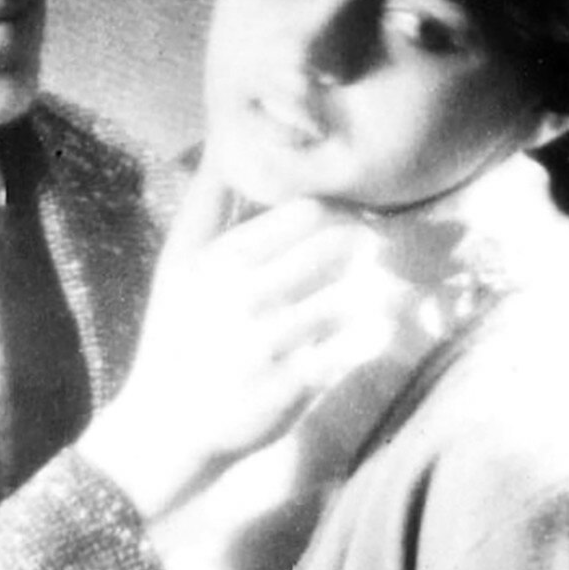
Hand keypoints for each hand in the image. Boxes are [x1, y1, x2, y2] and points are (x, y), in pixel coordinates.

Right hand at [79, 148, 390, 519]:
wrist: (162, 426)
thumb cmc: (174, 334)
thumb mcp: (175, 263)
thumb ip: (206, 204)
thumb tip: (225, 143)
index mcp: (221, 258)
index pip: (304, 212)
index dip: (341, 210)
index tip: (360, 219)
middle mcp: (245, 294)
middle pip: (334, 247)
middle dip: (370, 244)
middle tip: (391, 247)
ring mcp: (268, 342)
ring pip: (348, 298)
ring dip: (384, 289)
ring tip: (406, 286)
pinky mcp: (288, 386)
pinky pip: (345, 353)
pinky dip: (371, 339)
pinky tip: (387, 329)